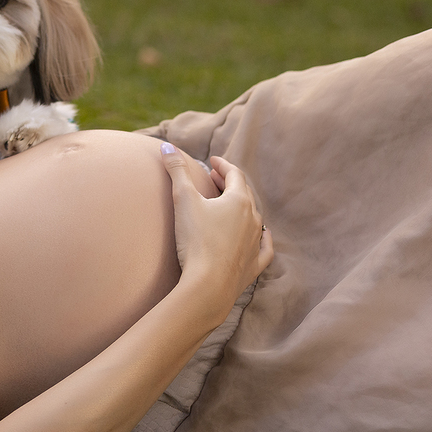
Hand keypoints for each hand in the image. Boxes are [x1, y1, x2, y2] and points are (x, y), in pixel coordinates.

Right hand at [160, 143, 273, 306]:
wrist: (208, 284)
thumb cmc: (196, 240)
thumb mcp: (182, 200)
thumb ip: (176, 171)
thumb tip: (167, 146)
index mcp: (238, 201)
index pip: (234, 175)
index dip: (223, 165)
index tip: (212, 162)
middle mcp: (253, 219)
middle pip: (245, 194)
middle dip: (230, 183)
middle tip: (215, 178)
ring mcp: (256, 242)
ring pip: (254, 218)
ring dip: (242, 207)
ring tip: (229, 204)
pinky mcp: (254, 264)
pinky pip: (265, 247)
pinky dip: (262, 237)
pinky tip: (263, 235)